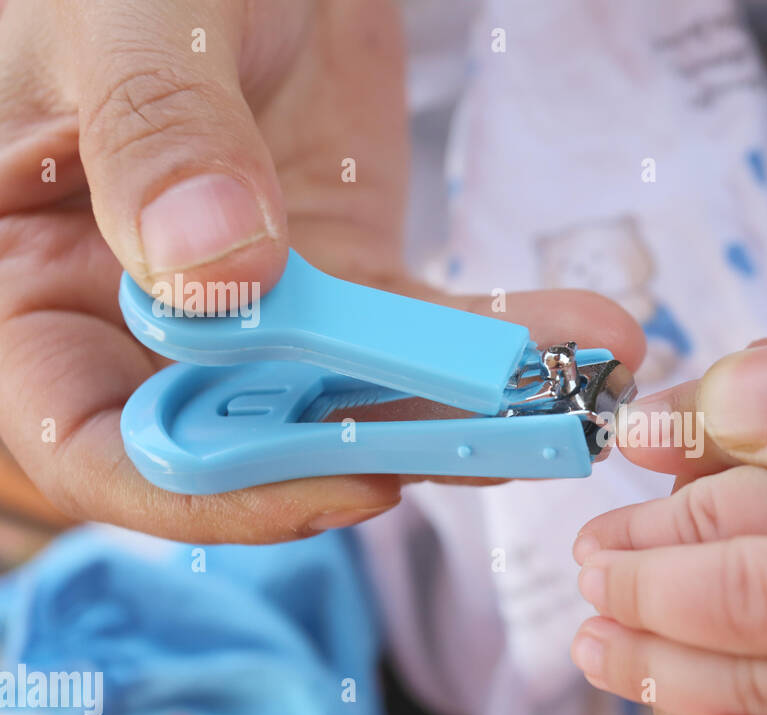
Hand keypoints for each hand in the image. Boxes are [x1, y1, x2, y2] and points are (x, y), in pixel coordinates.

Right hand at [0, 0, 641, 541]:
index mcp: (32, 288)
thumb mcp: (116, 25)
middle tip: (508, 438)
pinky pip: (424, 327)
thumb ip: (155, 141)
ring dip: (472, 408)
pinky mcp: (344, 270)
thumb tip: (221, 273)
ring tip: (577, 397)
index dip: (219, 492)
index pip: (102, 447)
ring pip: (360, 395)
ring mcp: (256, 305)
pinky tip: (586, 335)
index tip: (346, 481)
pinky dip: (503, 336)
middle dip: (386, 451)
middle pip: (254, 438)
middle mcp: (142, 323)